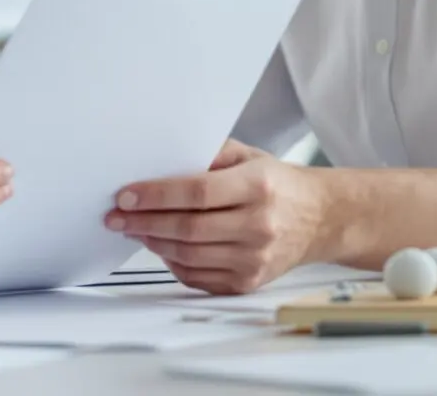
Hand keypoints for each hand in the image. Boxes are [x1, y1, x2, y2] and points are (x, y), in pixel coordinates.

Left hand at [105, 139, 327, 294]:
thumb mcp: (248, 156)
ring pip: (189, 256)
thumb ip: (207, 154)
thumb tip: (158, 161)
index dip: (156, 195)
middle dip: (143, 222)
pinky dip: (173, 263)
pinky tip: (160, 247)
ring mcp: (256, 259)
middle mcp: (259, 225)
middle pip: (188, 228)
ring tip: (132, 228)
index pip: (197, 192)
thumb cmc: (278, 183)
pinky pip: (199, 278)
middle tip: (115, 216)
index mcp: (258, 186)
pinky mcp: (250, 282)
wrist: (321, 218)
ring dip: (153, 242)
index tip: (126, 195)